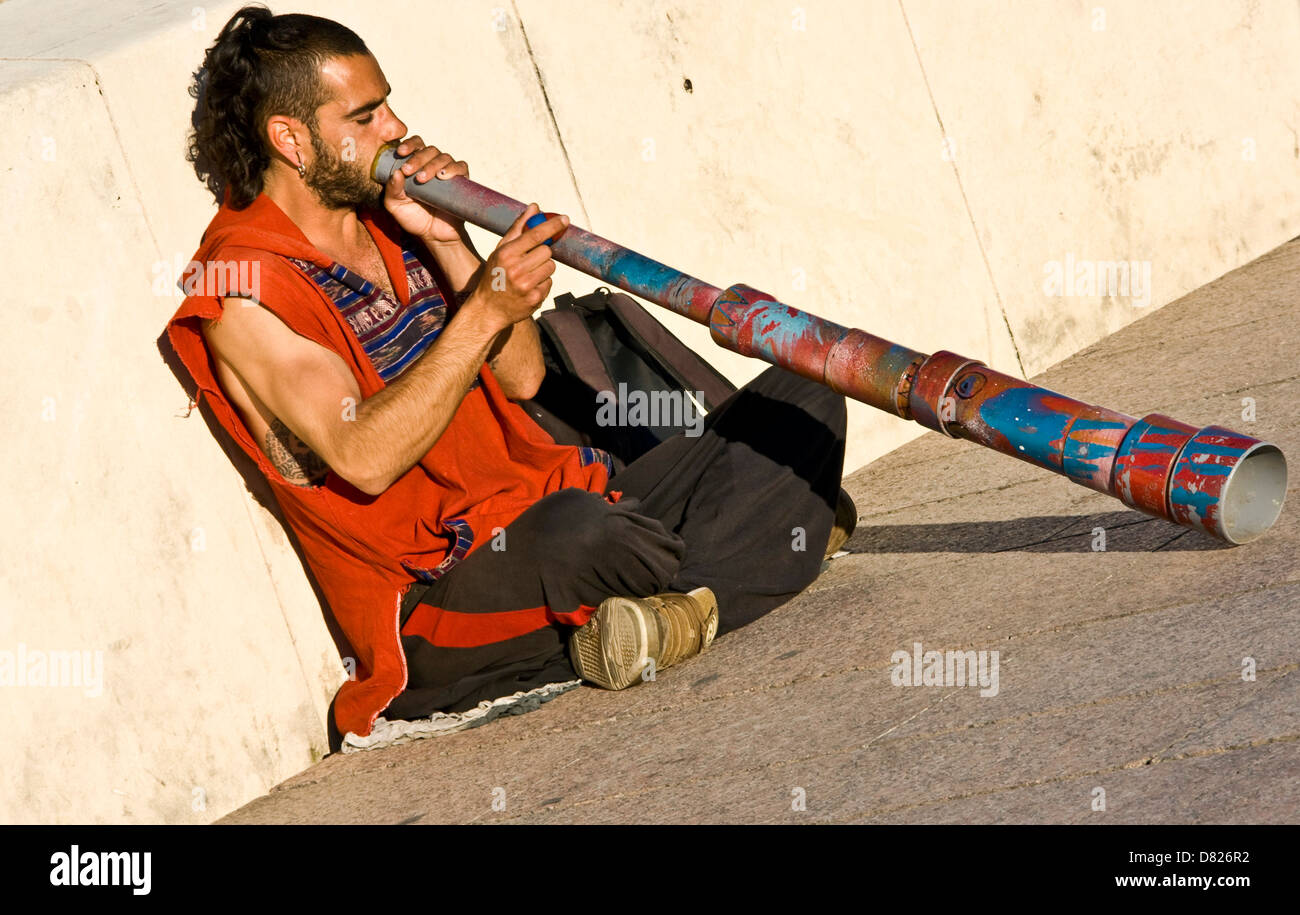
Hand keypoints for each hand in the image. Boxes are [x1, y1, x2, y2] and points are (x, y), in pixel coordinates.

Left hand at [382, 136, 468, 244]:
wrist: (434, 235)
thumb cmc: (414, 218)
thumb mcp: (395, 206)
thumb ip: (392, 190)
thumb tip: (396, 173)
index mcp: (416, 165)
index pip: (415, 145)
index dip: (409, 144)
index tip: (400, 152)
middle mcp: (432, 165)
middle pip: (429, 150)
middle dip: (417, 158)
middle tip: (408, 171)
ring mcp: (447, 172)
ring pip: (443, 157)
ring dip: (431, 165)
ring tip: (423, 179)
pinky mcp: (461, 181)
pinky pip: (461, 167)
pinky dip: (453, 168)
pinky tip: (443, 176)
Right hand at [466, 203, 568, 327]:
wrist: (488, 308)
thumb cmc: (495, 275)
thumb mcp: (501, 251)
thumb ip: (518, 228)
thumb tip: (535, 207)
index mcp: (507, 254)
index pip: (535, 235)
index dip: (552, 226)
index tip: (565, 219)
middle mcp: (516, 269)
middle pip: (547, 252)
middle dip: (542, 254)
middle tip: (529, 261)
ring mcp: (526, 285)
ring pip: (551, 267)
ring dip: (543, 269)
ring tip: (528, 275)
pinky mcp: (534, 298)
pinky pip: (549, 283)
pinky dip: (542, 283)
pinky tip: (528, 287)